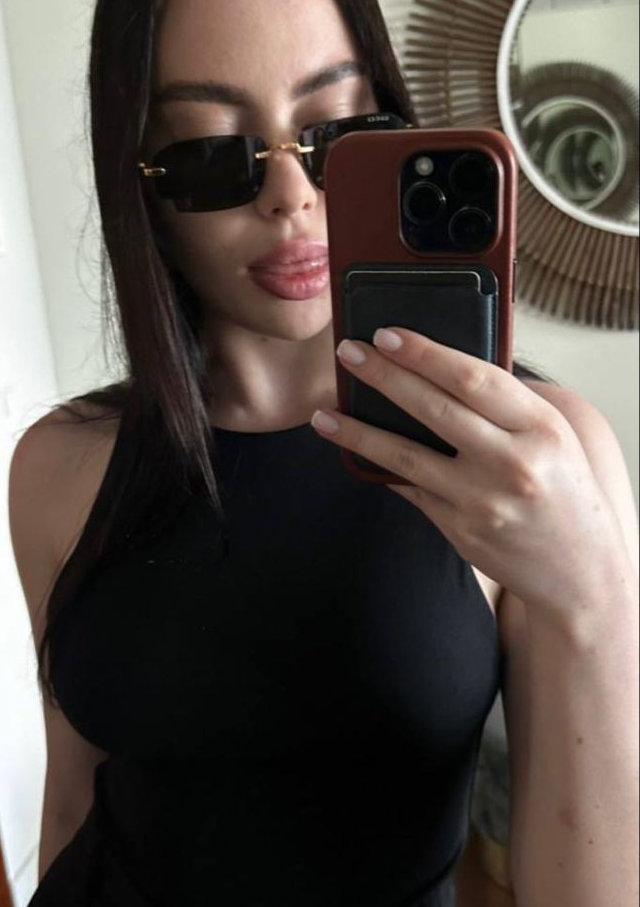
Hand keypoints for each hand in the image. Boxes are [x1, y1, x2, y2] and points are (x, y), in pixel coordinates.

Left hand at [310, 327, 620, 616]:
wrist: (581, 573)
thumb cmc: (565, 493)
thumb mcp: (554, 437)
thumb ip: (507, 406)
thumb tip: (442, 368)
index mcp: (541, 427)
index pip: (472, 377)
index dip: (424, 352)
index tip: (387, 334)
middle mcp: (512, 463)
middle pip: (434, 408)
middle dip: (384, 376)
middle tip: (348, 352)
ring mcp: (482, 501)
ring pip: (406, 456)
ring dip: (358, 431)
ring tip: (324, 413)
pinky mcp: (459, 529)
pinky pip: (410, 490)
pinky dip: (381, 468)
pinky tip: (355, 452)